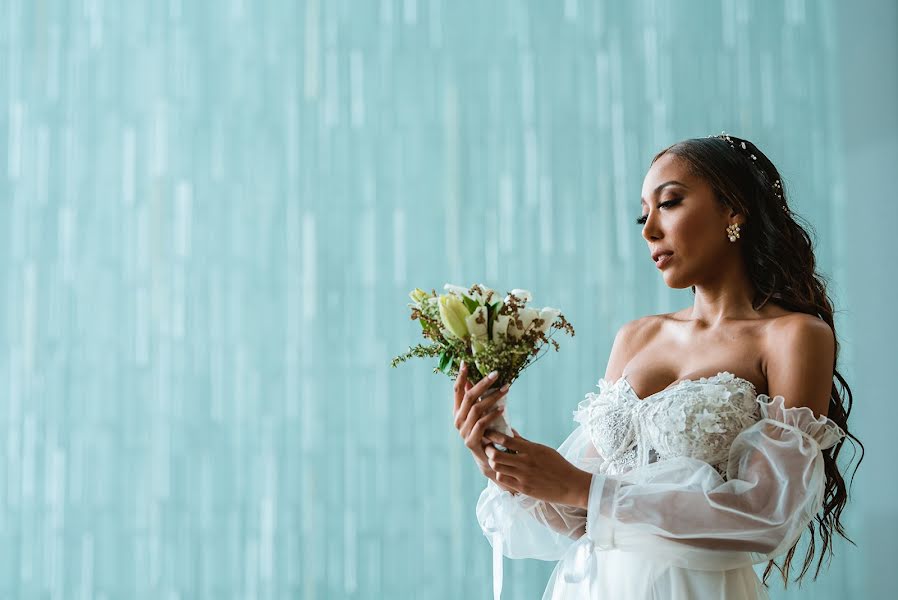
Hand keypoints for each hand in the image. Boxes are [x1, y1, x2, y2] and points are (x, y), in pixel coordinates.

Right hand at [452, 361, 514, 490]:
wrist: (489, 460)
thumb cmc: (488, 433)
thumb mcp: (482, 414)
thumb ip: (478, 398)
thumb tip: (480, 377)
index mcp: (458, 411)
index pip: (457, 390)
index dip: (461, 376)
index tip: (465, 361)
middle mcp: (457, 420)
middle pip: (468, 396)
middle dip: (482, 383)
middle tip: (496, 373)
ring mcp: (463, 432)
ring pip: (476, 408)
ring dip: (493, 397)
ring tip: (506, 388)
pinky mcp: (472, 441)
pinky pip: (482, 424)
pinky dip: (492, 414)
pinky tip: (503, 408)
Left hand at [484, 428, 592, 506]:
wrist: (571, 486)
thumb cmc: (558, 465)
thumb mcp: (543, 450)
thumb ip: (525, 442)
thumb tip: (511, 432)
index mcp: (531, 449)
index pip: (505, 439)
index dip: (492, 435)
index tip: (487, 433)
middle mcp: (525, 462)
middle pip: (496, 454)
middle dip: (488, 450)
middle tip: (488, 448)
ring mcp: (523, 476)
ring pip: (497, 467)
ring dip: (493, 462)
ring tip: (494, 460)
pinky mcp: (523, 489)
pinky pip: (503, 480)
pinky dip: (500, 474)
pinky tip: (503, 472)